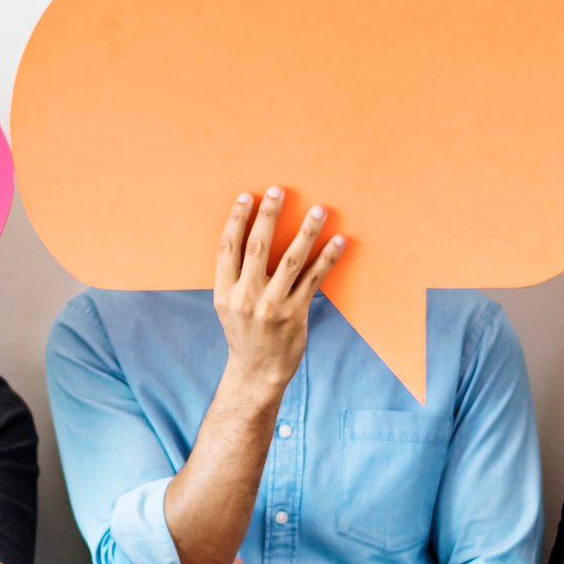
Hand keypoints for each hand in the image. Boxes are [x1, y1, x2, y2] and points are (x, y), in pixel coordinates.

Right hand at [214, 187, 347, 391]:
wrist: (257, 372)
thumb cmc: (244, 333)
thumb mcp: (229, 306)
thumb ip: (235, 276)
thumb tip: (249, 236)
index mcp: (225, 292)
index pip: (228, 247)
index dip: (237, 219)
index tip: (247, 197)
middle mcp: (246, 297)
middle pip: (257, 247)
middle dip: (269, 215)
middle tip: (279, 191)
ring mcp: (272, 306)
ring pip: (290, 259)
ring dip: (306, 231)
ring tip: (319, 209)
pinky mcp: (295, 313)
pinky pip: (314, 279)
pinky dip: (327, 257)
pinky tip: (338, 240)